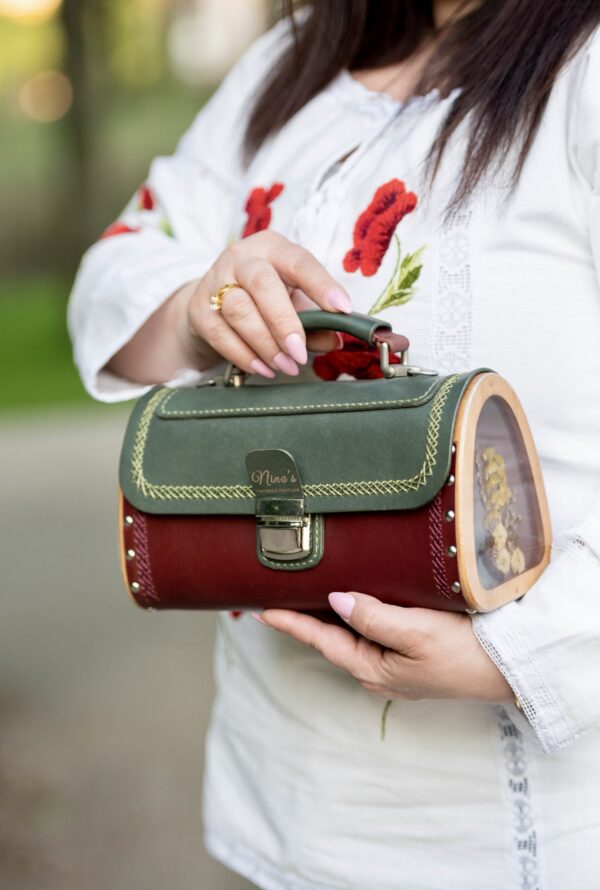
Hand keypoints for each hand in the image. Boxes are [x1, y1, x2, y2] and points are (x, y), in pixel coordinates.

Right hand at [183, 230, 351, 377]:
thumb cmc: (263, 297)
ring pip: (238, 310)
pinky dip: (243, 355)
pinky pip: (220, 334)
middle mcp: (241, 258)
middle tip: (300, 353)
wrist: (213, 301)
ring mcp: (215, 282)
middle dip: (284, 322)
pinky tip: (263, 368)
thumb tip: (335, 340)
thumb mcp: (294, 301)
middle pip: (262, 284)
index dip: (321, 285)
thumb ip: (315, 320)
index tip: (342, 309)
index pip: (299, 261)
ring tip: (286, 366)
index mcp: (273, 248)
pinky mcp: (199, 309)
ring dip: (265, 344)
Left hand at [257, 592, 512, 702]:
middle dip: (303, 619)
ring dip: (327, 617)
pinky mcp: (411, 654)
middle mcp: (378, 670)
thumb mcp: (414, 632)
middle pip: (331, 639)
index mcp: (373, 668)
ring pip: (350, 636)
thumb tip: (336, 600)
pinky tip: (351, 602)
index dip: (290, 622)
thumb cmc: (462, 653)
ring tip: (302, 596)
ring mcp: (395, 664)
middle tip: (274, 597)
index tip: (260, 608)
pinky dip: (354, 616)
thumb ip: (372, 617)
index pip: (321, 640)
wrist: (507, 669)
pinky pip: (371, 632)